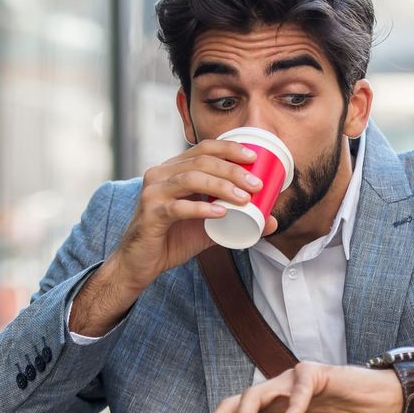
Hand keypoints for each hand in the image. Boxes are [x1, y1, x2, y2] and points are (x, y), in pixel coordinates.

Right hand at [110, 140, 278, 293]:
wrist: (141, 263)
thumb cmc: (173, 239)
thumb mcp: (209, 227)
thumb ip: (236, 220)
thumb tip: (272, 220)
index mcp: (173, 169)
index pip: (203, 148)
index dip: (229, 149)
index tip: (254, 159)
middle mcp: (161, 174)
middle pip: (201, 160)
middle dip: (232, 170)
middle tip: (256, 185)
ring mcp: (153, 192)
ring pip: (191, 179)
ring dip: (221, 187)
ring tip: (244, 199)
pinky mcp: (150, 213)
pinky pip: (178, 207)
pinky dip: (202, 208)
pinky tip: (220, 213)